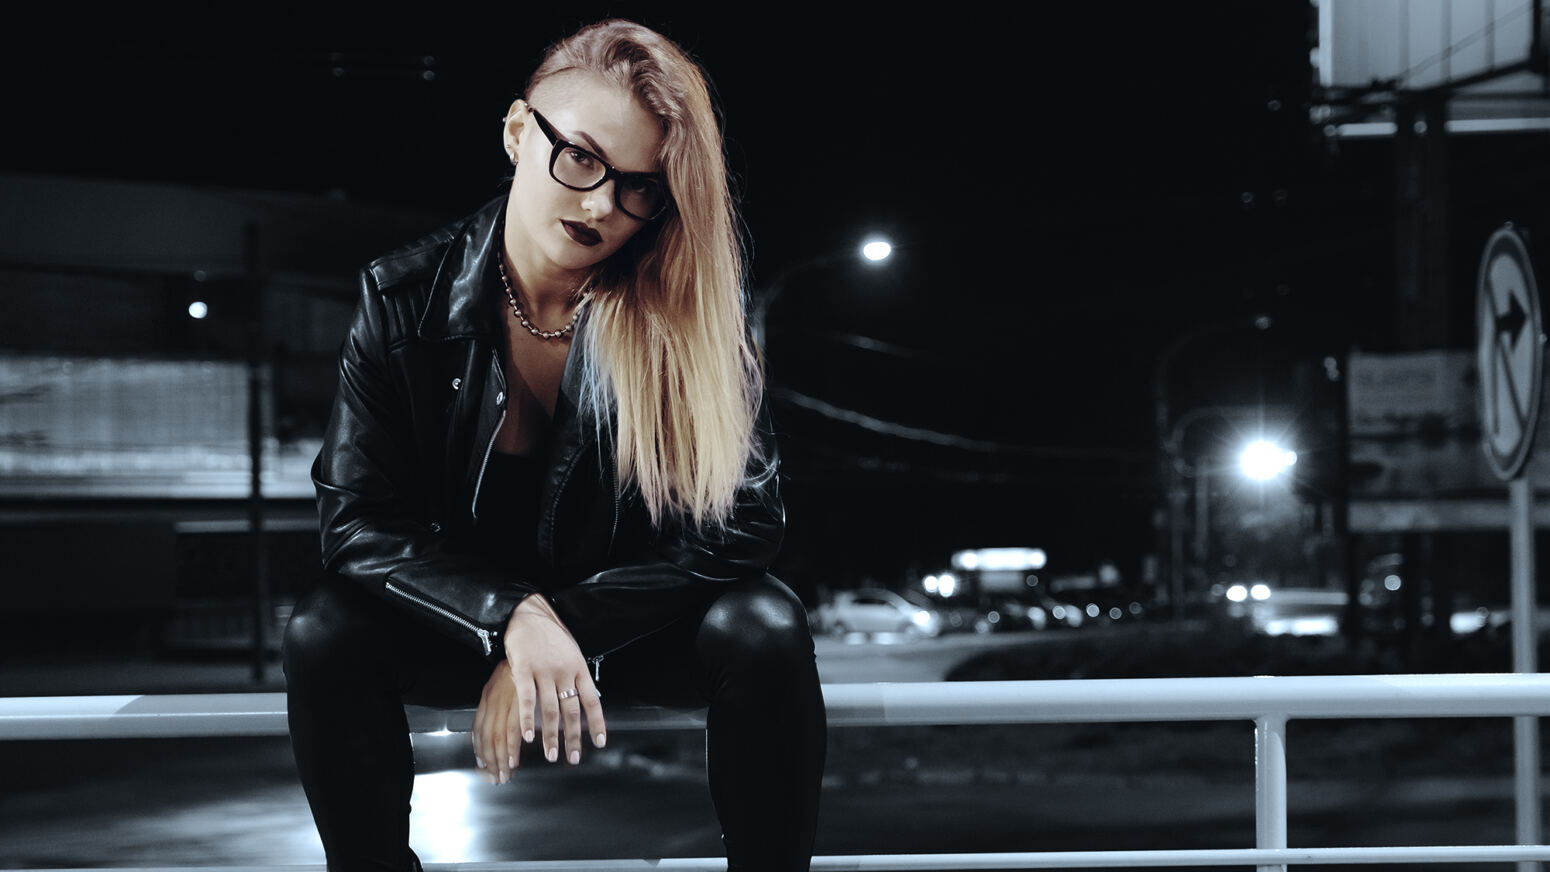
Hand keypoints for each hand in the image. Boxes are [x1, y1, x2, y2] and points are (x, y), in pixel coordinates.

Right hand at [471, 595, 604, 782]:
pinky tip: (527, 736)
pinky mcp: (524, 670)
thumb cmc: (551, 637)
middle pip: (572, 710)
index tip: (599, 743)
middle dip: (573, 738)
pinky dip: (528, 719)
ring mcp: (544, 671)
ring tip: (552, 755)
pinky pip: (527, 699)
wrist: (530, 615)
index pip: (592, 701)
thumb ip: (577, 678)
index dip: (596, 723)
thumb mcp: (572, 654)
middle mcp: (565, 671)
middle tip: (573, 758)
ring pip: (551, 709)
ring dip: (551, 735)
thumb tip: (585, 703)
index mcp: (580, 668)